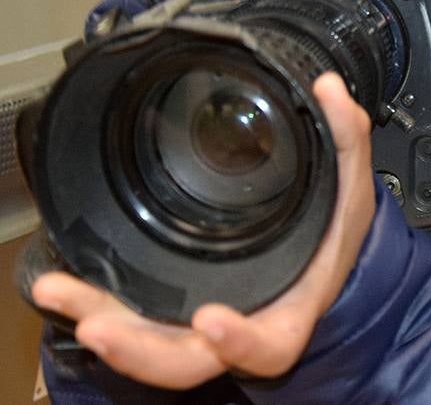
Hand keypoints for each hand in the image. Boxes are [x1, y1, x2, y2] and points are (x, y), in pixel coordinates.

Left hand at [32, 72, 375, 388]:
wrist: (319, 254)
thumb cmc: (336, 229)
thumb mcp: (352, 184)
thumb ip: (346, 136)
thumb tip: (327, 87)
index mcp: (290, 307)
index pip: (270, 344)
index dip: (241, 342)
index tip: (211, 318)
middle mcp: (240, 324)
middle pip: (189, 361)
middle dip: (141, 350)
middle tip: (100, 326)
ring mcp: (201, 317)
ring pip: (148, 342)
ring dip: (103, 323)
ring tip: (61, 292)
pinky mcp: (174, 301)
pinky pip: (134, 312)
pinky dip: (95, 302)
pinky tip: (61, 282)